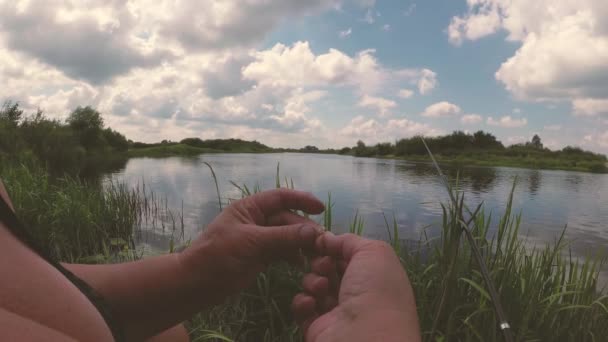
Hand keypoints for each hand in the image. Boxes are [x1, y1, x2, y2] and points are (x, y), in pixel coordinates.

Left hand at [178, 189, 324, 301]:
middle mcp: (256, 220)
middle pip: (287, 219)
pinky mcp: (260, 256)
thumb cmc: (218, 256)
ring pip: (287, 236)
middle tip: (323, 243)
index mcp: (249, 208)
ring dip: (301, 244)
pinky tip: (302, 264)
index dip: (301, 200)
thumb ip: (283, 236)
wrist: (196, 284)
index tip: (320, 208)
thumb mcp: (252, 242)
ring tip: (317, 255)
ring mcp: (259, 239)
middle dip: (304, 229)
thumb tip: (313, 232)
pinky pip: (282, 251)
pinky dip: (293, 256)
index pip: (280, 197)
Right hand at [292, 233, 420, 341]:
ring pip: (315, 285)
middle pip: (329, 268)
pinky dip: (303, 301)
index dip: (334, 246)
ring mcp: (337, 312)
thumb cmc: (376, 291)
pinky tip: (311, 302)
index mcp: (375, 277)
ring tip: (321, 287)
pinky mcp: (317, 327)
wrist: (367, 338)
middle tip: (324, 266)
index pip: (349, 256)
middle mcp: (358, 294)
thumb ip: (350, 240)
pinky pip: (303, 307)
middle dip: (322, 261)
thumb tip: (327, 238)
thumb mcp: (374, 252)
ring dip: (313, 280)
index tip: (320, 240)